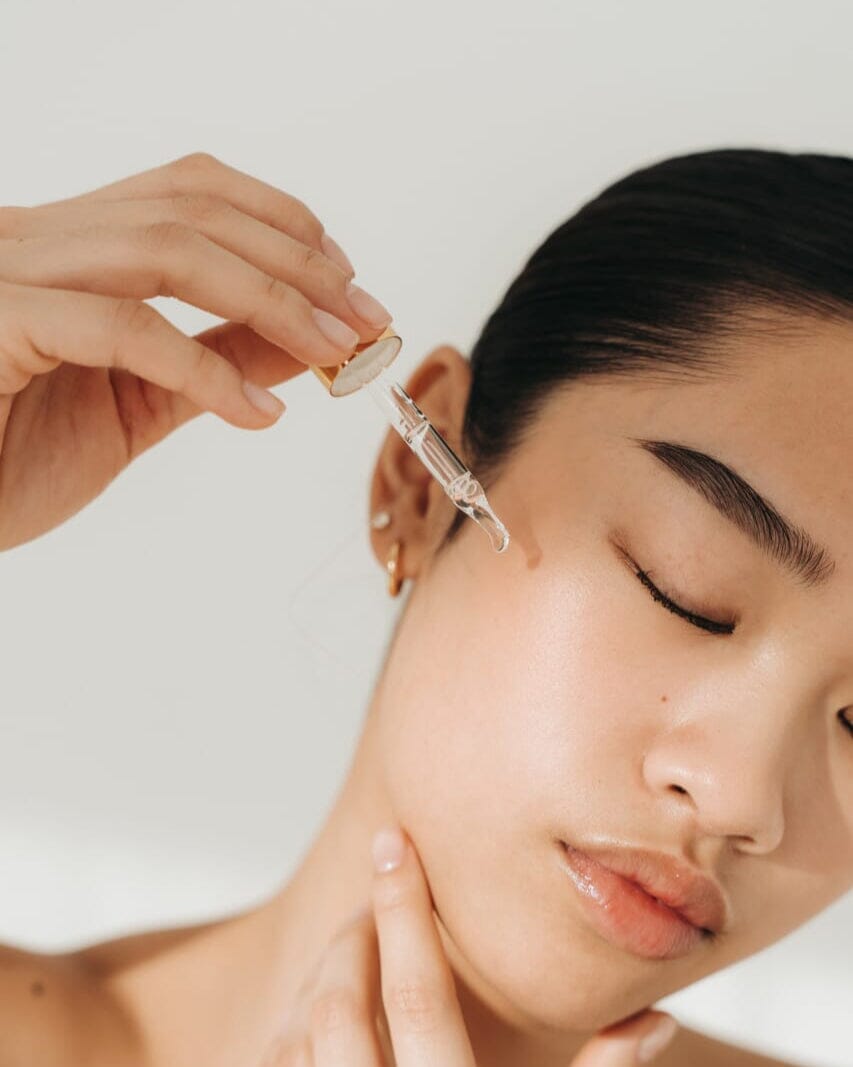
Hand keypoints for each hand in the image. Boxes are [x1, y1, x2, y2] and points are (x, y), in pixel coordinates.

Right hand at [0, 152, 391, 549]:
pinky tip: (258, 415)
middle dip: (296, 264)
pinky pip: (119, 328)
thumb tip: (309, 337)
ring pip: (163, 249)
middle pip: (192, 208)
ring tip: (333, 353)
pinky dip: (204, 369)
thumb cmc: (14, 455)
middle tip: (365, 321)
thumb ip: (217, 359)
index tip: (349, 284)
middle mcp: (35, 237)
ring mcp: (9, 272)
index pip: (190, 190)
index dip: (283, 225)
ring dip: (270, 301)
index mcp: (69, 244)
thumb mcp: (141, 402)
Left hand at [261, 826, 679, 1065]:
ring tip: (354, 948)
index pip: (417, 993)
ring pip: (294, 1038)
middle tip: (380, 895)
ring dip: (319, 980)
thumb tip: (654, 1015)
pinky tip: (320, 1017)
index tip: (396, 840)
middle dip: (354, 935)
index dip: (406, 908)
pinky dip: (290, 1034)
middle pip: (339, 1006)